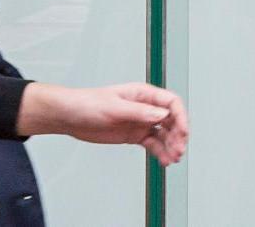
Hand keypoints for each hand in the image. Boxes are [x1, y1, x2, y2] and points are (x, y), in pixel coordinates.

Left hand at [19, 82, 187, 163]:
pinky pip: (152, 143)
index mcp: (142, 94)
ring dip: (171, 145)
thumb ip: (139, 112)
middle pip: (171, 119)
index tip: (183, 132)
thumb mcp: (114, 107)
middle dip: (178, 134)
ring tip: (173, 159)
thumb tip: (161, 114)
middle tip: (179, 150)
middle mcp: (144, 107)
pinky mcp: (133, 134)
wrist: (71, 116)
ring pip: (163, 133)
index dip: (180, 116)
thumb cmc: (88, 103)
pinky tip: (164, 160)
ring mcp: (139, 122)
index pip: (170, 102)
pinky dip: (160, 152)